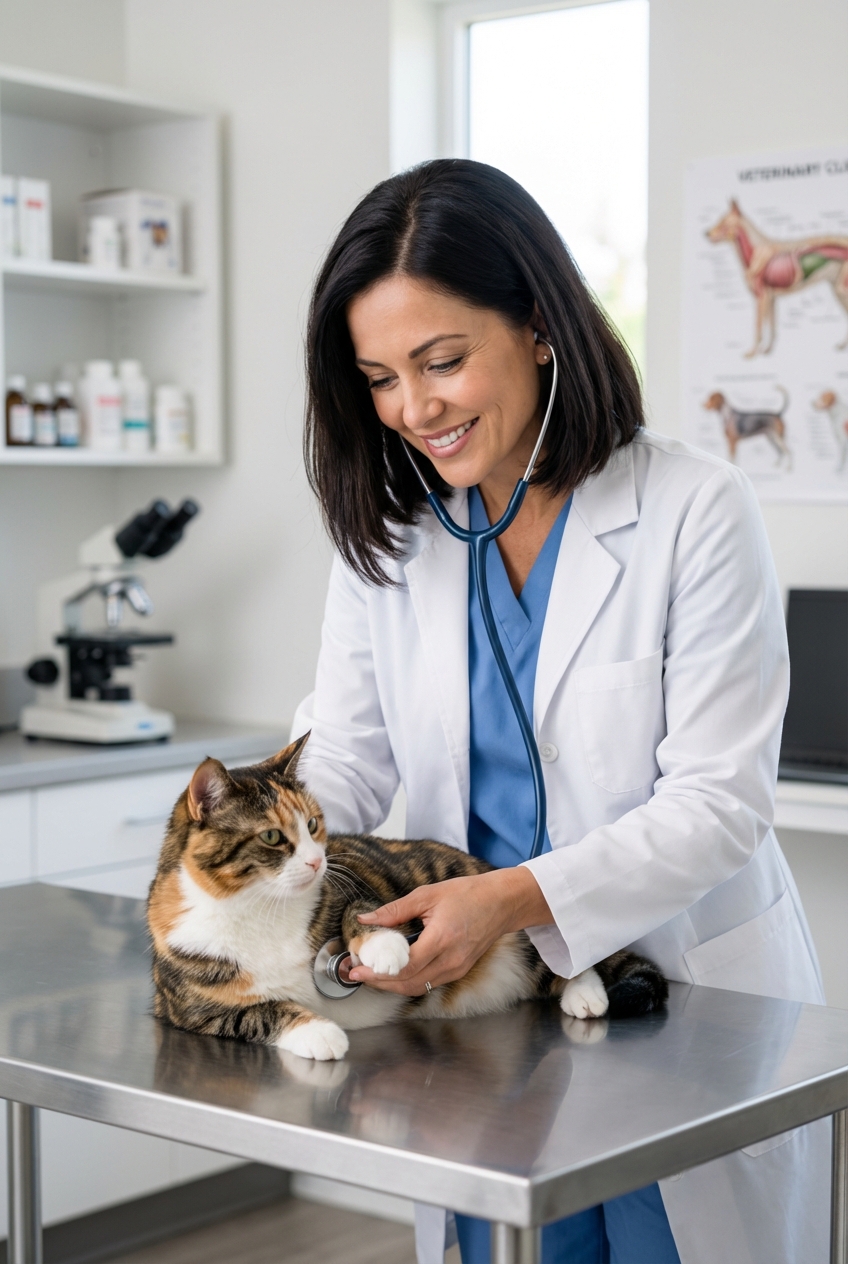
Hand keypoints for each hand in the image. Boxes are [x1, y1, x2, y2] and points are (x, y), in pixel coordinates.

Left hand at [348, 865, 552, 995]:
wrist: (501, 903)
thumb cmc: (467, 894)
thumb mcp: (428, 895)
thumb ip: (395, 910)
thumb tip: (366, 919)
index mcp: (442, 939)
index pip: (404, 966)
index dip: (378, 972)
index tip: (357, 969)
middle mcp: (451, 960)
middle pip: (408, 983)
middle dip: (380, 982)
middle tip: (357, 975)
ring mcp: (457, 969)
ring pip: (418, 987)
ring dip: (393, 985)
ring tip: (372, 974)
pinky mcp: (459, 971)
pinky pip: (429, 983)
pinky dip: (409, 981)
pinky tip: (395, 971)